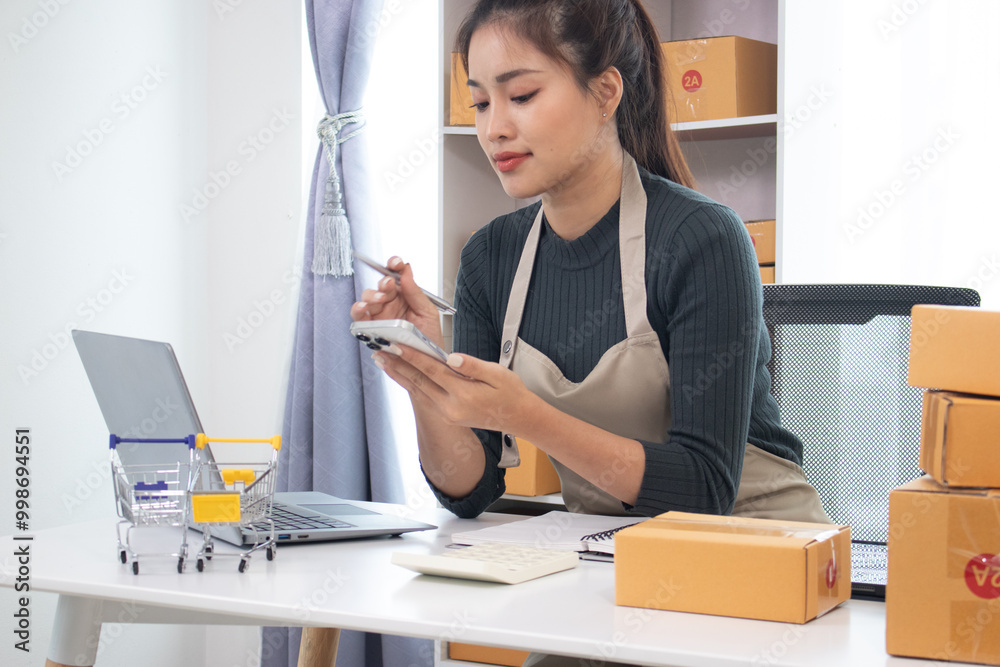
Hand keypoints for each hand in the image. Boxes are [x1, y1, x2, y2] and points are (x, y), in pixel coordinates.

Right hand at [350, 256, 443, 346]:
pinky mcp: (370, 328)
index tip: (396, 262)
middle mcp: (390, 303)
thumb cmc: (429, 338)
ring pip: (368, 298)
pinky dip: (358, 310)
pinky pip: (360, 317)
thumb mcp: (428, 313)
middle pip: (381, 286)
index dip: (394, 266)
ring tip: (380, 299)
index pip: (397, 275)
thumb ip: (415, 292)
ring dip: (371, 295)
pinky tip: (363, 308)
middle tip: (389, 284)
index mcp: (405, 296)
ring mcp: (379, 315)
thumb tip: (407, 271)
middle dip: (384, 282)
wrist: (426, 363)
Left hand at [374, 345, 533, 433]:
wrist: (519, 418)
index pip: (432, 370)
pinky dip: (411, 384)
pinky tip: (402, 374)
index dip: (413, 356)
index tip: (397, 345)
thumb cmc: (511, 393)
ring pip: (418, 390)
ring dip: (399, 375)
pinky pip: (424, 396)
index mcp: (463, 394)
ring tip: (383, 361)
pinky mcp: (447, 415)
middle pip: (418, 382)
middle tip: (379, 351)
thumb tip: (451, 357)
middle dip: (397, 365)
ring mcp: (447, 413)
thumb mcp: (497, 374)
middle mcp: (451, 407)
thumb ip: (472, 365)